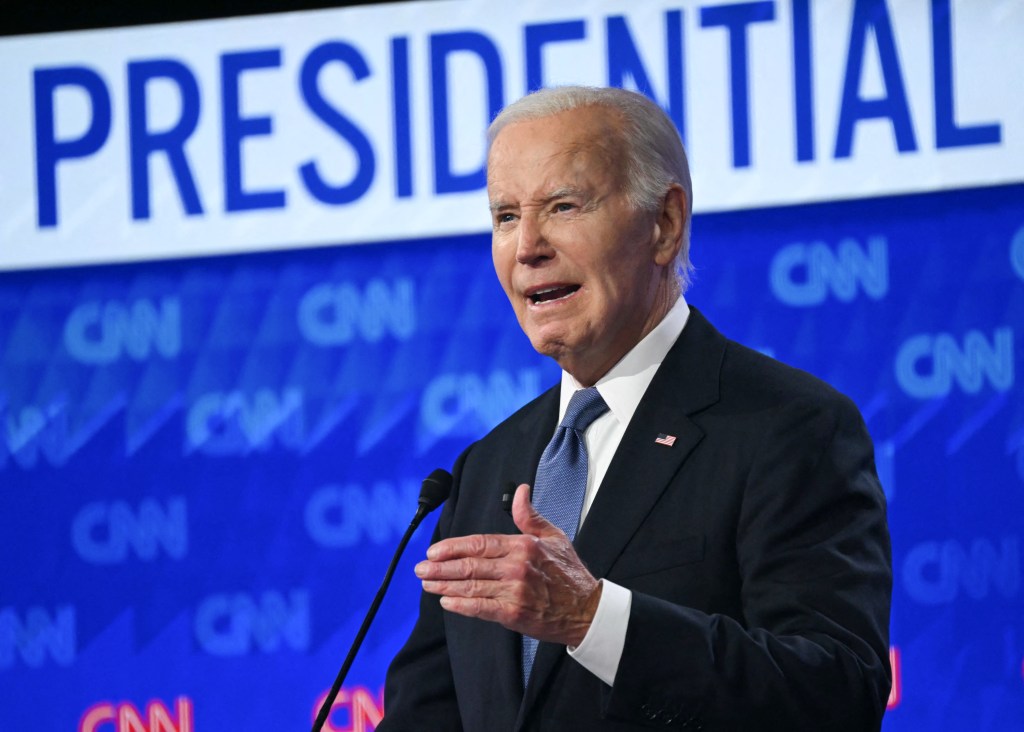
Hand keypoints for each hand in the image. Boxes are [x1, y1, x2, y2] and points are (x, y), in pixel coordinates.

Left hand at [414, 483, 601, 646]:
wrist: (586, 609)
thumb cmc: (569, 573)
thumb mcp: (553, 536)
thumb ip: (529, 515)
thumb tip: (520, 490)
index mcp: (523, 545)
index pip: (479, 543)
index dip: (453, 547)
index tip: (434, 551)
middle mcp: (516, 566)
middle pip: (469, 565)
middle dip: (440, 567)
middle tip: (420, 569)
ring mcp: (514, 591)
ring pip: (470, 586)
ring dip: (444, 585)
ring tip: (426, 584)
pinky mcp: (513, 613)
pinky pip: (480, 608)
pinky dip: (460, 605)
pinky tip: (446, 601)